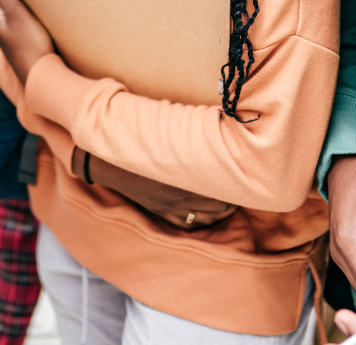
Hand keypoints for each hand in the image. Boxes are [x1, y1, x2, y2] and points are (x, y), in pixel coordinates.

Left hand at [0, 0, 52, 85]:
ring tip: (42, 24)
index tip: (32, 0)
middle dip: (24, 9)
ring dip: (31, 21)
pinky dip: (34, 34)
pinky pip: (27, 37)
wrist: (41, 75)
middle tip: (38, 11)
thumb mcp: (17, 13)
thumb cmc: (30, 42)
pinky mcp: (22, 55)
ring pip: (20, 24)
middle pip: (13, 11)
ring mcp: (10, 46)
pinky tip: (43, 37)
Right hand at [73, 147, 237, 230]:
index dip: (237, 186)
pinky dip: (202, 219)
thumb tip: (220, 132)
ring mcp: (170, 206)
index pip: (222, 188)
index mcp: (185, 173)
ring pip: (207, 218)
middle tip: (240, 188)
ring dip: (221, 211)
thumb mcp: (170, 134)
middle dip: (233, 199)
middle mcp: (179, 194)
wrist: (111, 158)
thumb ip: (194, 138)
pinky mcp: (161, 212)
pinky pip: (189, 223)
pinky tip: (209, 210)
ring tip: (229, 201)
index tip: (245, 177)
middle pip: (220, 206)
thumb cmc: (143, 138)